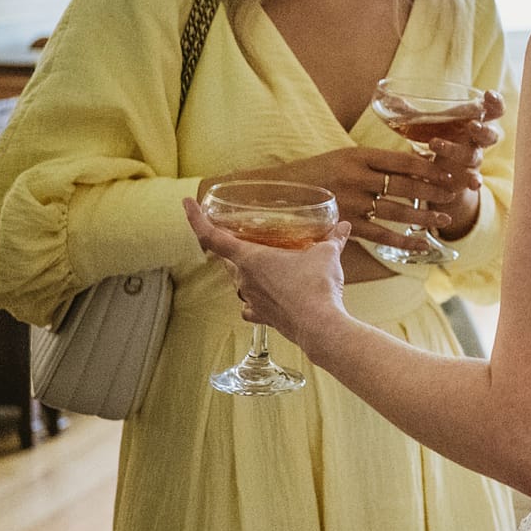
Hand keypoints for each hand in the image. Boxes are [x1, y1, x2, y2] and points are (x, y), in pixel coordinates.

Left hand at [184, 198, 351, 354]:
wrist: (320, 326)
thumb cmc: (316, 287)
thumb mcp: (327, 255)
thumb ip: (332, 239)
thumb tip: (342, 226)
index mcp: (251, 258)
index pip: (212, 236)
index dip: (196, 218)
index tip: (187, 204)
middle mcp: (245, 280)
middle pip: (227, 260)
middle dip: (233, 247)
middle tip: (243, 237)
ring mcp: (252, 300)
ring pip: (239, 282)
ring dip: (247, 273)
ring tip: (265, 266)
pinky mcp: (262, 316)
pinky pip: (251, 306)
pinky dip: (256, 300)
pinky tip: (267, 298)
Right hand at [205, 146, 457, 251]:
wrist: (273, 195)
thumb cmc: (313, 174)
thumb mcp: (343, 158)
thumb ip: (374, 162)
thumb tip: (414, 163)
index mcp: (358, 155)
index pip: (405, 160)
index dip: (433, 166)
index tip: (455, 170)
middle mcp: (356, 176)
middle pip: (407, 184)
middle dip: (438, 189)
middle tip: (461, 193)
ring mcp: (350, 201)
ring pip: (397, 210)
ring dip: (425, 216)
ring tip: (446, 220)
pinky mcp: (343, 223)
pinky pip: (380, 234)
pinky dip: (403, 240)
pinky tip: (422, 244)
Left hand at [415, 89, 505, 240]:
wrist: (439, 171)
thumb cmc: (439, 138)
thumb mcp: (428, 123)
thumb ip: (413, 112)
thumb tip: (393, 99)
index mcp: (473, 120)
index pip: (493, 110)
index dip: (495, 102)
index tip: (488, 95)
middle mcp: (476, 140)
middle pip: (491, 134)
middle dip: (484, 130)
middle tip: (472, 126)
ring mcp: (472, 160)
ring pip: (474, 156)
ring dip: (457, 150)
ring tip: (434, 144)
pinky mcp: (466, 178)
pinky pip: (475, 179)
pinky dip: (475, 181)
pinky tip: (473, 183)